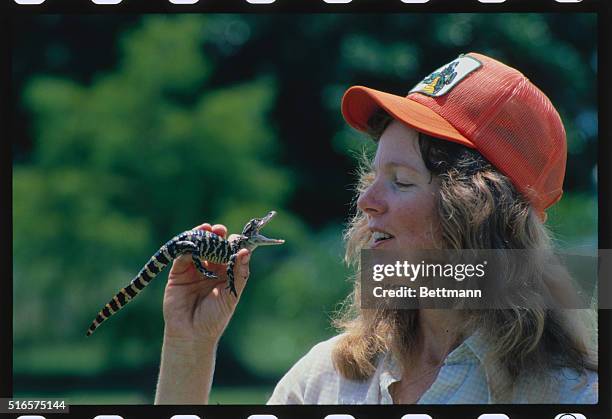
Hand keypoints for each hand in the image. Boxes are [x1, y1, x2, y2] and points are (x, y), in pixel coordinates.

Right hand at [162, 223, 250, 342]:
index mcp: (225, 272)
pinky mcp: (177, 273)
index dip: (232, 242)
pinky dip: (186, 248)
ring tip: (206, 229)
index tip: (236, 238)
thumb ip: (238, 272)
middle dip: (216, 235)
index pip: (230, 251)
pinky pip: (182, 256)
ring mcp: (193, 269)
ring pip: (197, 246)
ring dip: (200, 236)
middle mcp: (210, 268)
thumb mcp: (231, 294)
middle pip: (213, 245)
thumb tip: (246, 251)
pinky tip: (192, 244)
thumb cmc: (215, 317)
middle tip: (219, 229)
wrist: (192, 334)